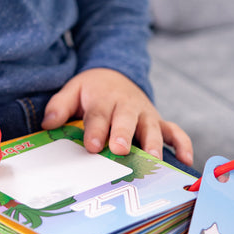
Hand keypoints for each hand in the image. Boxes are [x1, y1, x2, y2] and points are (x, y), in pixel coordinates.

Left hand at [41, 68, 192, 164]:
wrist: (115, 74)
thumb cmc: (91, 91)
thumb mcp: (72, 90)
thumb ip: (59, 106)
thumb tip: (48, 124)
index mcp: (103, 99)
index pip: (98, 115)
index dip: (96, 130)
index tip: (93, 145)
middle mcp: (127, 106)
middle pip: (126, 120)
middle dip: (124, 134)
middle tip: (121, 149)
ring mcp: (146, 114)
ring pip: (152, 128)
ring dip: (154, 143)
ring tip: (154, 159)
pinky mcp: (159, 122)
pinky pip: (176, 132)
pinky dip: (183, 144)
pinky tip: (186, 160)